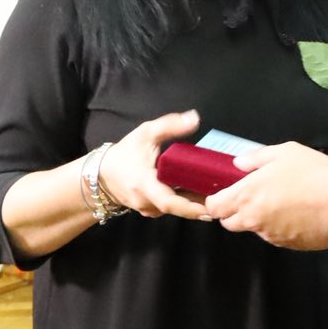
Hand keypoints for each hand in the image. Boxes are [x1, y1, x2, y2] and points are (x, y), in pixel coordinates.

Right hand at [96, 111, 211, 220]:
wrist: (102, 174)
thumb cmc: (124, 153)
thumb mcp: (146, 133)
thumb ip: (170, 126)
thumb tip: (195, 118)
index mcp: (145, 185)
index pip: (169, 202)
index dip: (191, 208)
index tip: (210, 208)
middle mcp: (147, 202)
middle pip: (178, 209)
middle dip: (201, 205)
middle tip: (225, 199)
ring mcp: (149, 209)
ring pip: (176, 209)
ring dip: (195, 204)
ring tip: (219, 195)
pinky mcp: (151, 210)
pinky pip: (171, 208)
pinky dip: (185, 203)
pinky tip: (201, 194)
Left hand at [205, 142, 327, 249]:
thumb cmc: (313, 173)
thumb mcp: (283, 152)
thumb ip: (256, 158)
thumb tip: (240, 163)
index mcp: (247, 195)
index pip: (214, 207)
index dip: (215, 201)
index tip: (222, 195)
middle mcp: (254, 220)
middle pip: (230, 223)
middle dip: (234, 213)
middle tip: (253, 198)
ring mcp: (272, 236)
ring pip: (257, 230)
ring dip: (262, 220)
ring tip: (285, 202)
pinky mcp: (290, 245)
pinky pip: (279, 237)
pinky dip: (283, 228)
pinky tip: (300, 213)